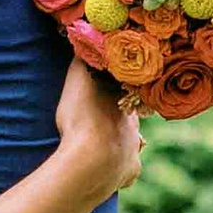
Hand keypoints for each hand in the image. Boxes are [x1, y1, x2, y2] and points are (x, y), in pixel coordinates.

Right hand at [55, 57, 141, 200]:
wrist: (91, 164)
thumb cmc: (83, 120)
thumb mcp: (77, 82)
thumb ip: (82, 63)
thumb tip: (84, 38)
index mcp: (123, 103)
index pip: (125, 92)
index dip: (116, 91)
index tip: (108, 90)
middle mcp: (134, 126)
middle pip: (132, 119)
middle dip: (122, 117)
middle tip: (106, 117)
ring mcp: (133, 151)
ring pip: (134, 144)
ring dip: (126, 143)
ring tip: (108, 145)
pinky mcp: (128, 173)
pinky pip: (129, 172)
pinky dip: (123, 171)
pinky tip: (114, 173)